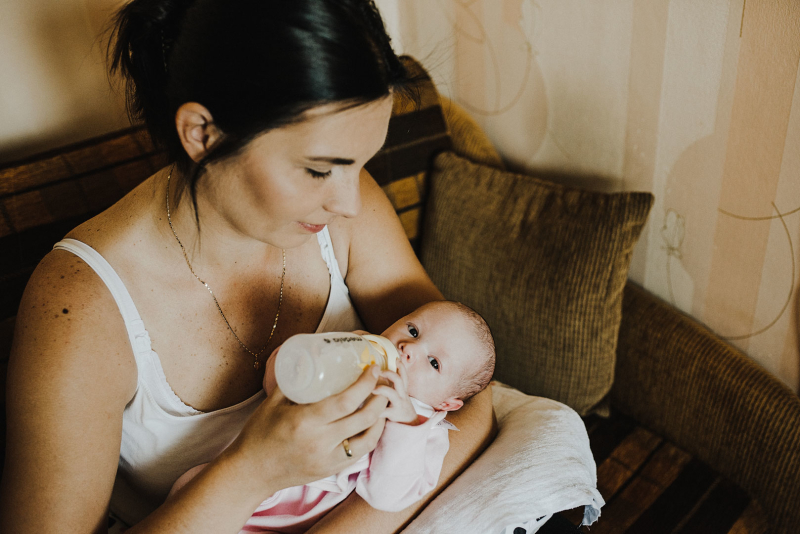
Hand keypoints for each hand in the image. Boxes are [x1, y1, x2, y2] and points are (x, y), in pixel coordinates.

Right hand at [221, 365, 388, 494]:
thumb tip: (310, 356)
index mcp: (305, 422)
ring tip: (381, 401)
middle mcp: (320, 442)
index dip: (365, 384)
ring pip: (368, 439)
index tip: (373, 369)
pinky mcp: (331, 470)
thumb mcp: (273, 402)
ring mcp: (328, 460)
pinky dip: (370, 436)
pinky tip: (372, 423)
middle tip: (383, 382)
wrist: (251, 472)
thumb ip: (294, 379)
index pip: (346, 401)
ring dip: (380, 418)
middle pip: (364, 419)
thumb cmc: (259, 434)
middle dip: (380, 397)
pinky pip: (360, 454)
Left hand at [373, 359, 418, 424]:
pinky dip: (375, 409)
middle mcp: (402, 394)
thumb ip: (390, 385)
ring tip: (372, 388)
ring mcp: (398, 404)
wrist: (410, 425)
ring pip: (392, 393)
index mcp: (402, 389)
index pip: (403, 374)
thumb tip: (374, 374)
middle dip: (389, 374)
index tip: (396, 358)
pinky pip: (384, 411)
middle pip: (398, 380)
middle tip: (378, 371)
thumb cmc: (399, 407)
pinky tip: (366, 409)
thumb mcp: (398, 395)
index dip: (400, 366)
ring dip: (381, 389)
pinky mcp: (394, 414)